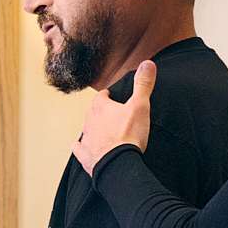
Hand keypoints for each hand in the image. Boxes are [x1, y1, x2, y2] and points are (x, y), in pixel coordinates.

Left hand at [71, 58, 153, 175]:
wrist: (118, 164)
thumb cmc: (128, 136)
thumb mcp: (140, 106)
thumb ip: (143, 85)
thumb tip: (148, 63)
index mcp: (101, 108)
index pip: (101, 96)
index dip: (107, 95)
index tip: (111, 95)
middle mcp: (90, 122)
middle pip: (92, 112)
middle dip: (99, 111)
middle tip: (109, 112)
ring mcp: (86, 139)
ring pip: (86, 129)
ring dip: (93, 128)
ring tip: (101, 130)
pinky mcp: (85, 156)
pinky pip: (79, 149)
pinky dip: (81, 147)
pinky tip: (82, 148)